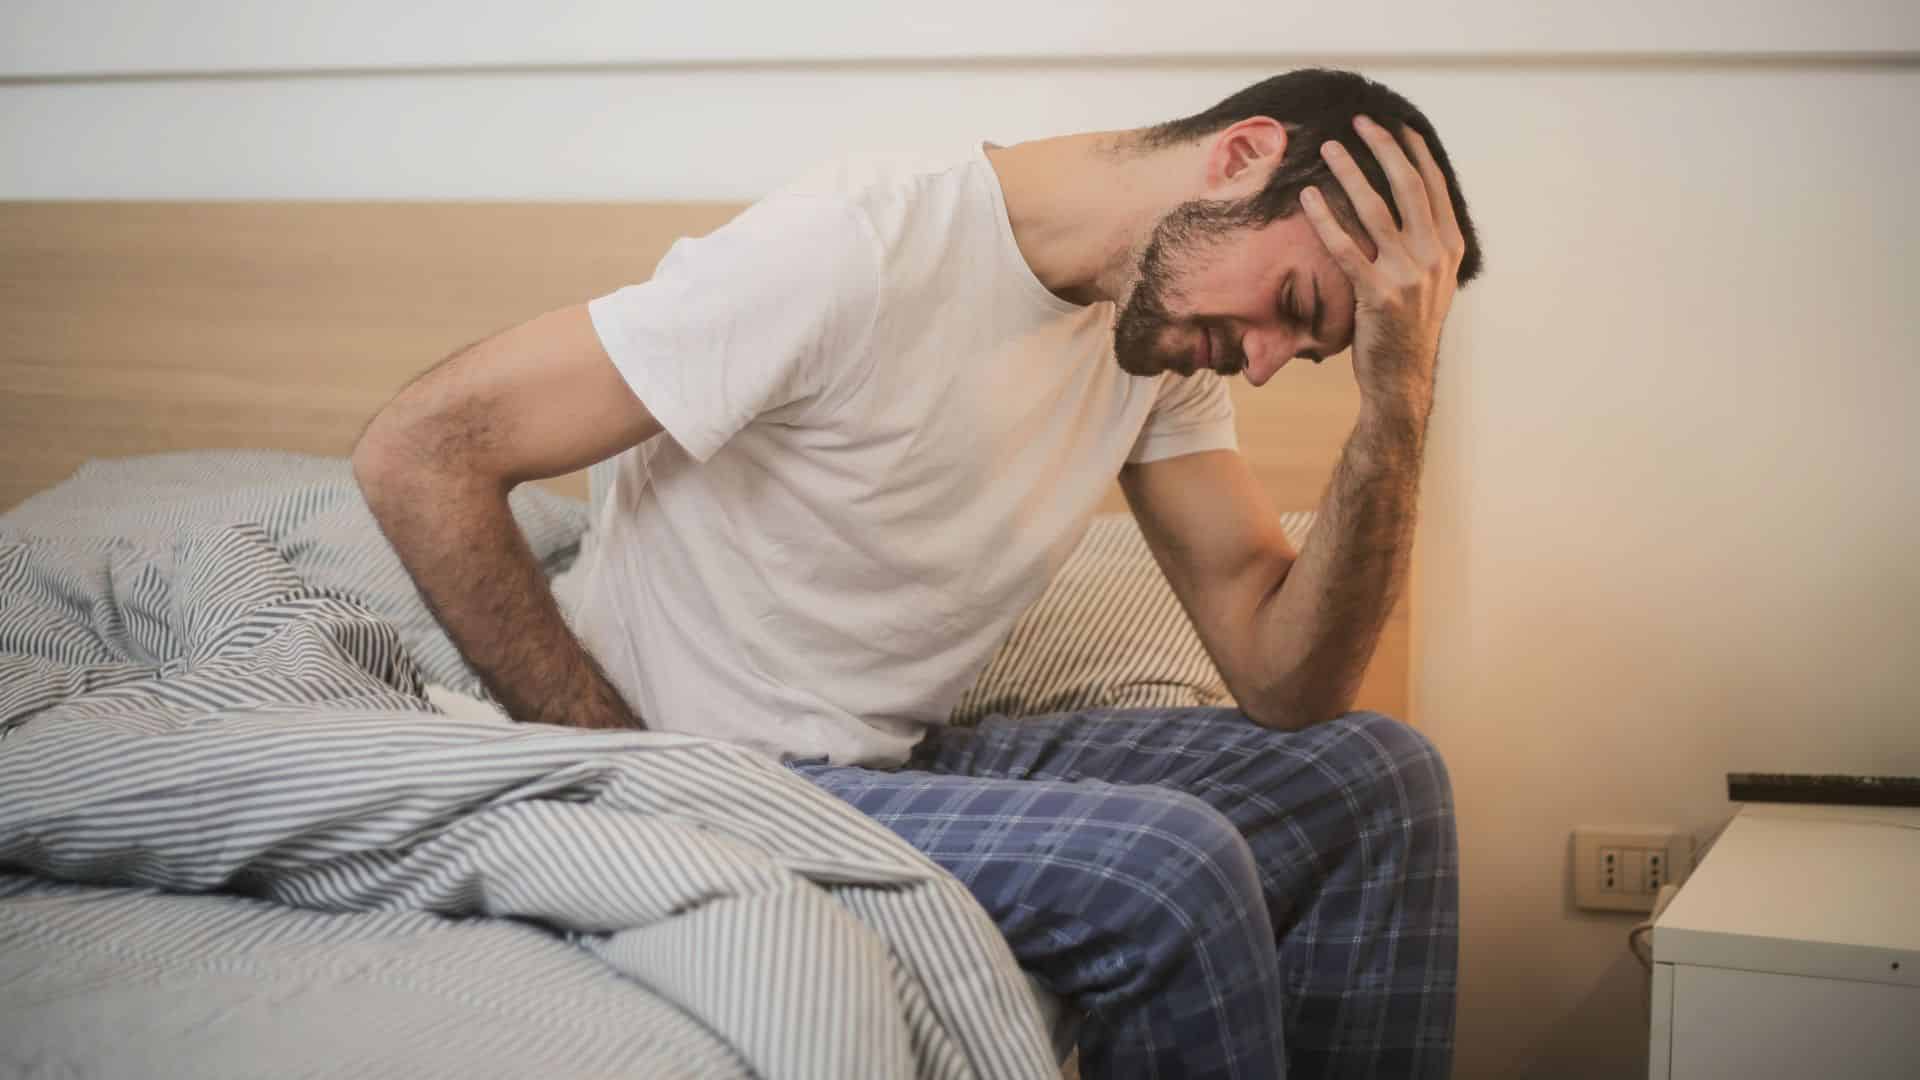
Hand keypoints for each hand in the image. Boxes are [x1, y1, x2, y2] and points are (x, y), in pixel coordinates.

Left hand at [1299, 115, 1466, 425]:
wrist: (1401, 378)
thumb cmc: (1407, 327)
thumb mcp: (1431, 280)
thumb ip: (1425, 241)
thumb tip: (1409, 202)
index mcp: (1449, 247)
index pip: (1433, 186)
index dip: (1413, 152)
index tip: (1395, 124)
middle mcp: (1433, 256)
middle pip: (1408, 187)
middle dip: (1384, 148)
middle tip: (1361, 121)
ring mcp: (1408, 276)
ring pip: (1376, 211)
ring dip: (1351, 173)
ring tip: (1329, 148)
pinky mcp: (1377, 295)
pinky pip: (1346, 248)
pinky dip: (1325, 219)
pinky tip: (1308, 197)